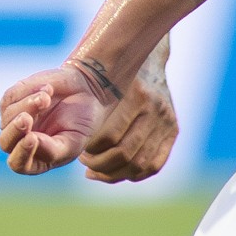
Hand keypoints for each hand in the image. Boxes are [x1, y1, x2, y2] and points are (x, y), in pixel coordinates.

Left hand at [0, 57, 117, 176]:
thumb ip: (52, 150)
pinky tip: (48, 89)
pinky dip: (28, 91)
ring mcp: (15, 121)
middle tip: (27, 119)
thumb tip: (32, 142)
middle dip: (15, 130)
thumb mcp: (73, 142)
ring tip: (48, 96)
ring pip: (8, 116)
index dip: (22, 152)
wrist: (87, 94)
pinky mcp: (14, 100)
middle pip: (4, 142)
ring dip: (28, 104)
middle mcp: (21, 142)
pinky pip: (11, 97)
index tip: (33, 138)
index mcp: (35, 160)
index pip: (17, 164)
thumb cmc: (81, 124)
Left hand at [73, 60, 179, 184]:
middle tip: (86, 163)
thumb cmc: (112, 74)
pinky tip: (117, 172)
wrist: (147, 61)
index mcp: (136, 94)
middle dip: (100, 164)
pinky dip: (134, 175)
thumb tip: (61, 136)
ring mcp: (167, 120)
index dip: (91, 150)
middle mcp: (155, 107)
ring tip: (97, 171)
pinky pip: (155, 164)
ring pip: (140, 164)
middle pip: (124, 153)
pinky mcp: (174, 130)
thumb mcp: (98, 80)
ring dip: (115, 173)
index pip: (109, 137)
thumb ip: (84, 105)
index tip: (79, 151)